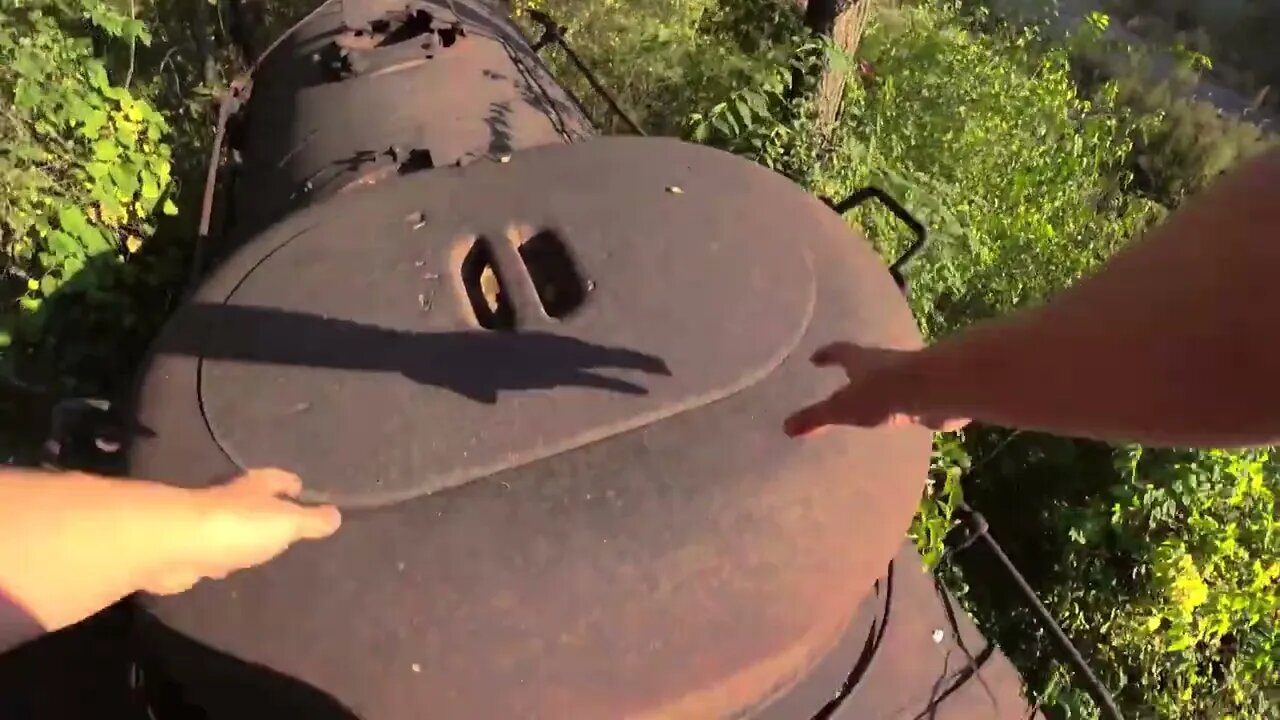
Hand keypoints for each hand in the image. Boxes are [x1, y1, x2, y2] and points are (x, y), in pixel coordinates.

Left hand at [141, 468, 341, 594]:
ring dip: (240, 535)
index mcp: (253, 489)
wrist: (175, 546)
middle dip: (264, 508)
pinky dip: (219, 557)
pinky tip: (225, 567)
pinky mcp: (187, 552)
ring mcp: (204, 527)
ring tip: (256, 547)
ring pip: (229, 527)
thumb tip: (337, 515)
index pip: (276, 479)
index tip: (301, 487)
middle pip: (250, 501)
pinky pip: (210, 553)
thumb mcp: (286, 523)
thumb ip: (310, 521)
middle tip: (282, 520)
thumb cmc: (237, 527)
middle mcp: (228, 501)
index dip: (289, 483)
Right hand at [783, 342, 968, 436]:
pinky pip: (906, 398)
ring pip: (887, 380)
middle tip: (842, 380)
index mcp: (861, 359)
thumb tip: (785, 427)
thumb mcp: (843, 408)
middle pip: (864, 363)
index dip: (827, 354)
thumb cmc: (883, 393)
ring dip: (877, 388)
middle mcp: (883, 362)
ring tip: (867, 402)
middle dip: (853, 370)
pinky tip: (897, 416)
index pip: (839, 351)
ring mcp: (907, 377)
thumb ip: (816, 418)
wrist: (934, 390)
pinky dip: (897, 404)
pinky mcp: (925, 394)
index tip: (815, 357)